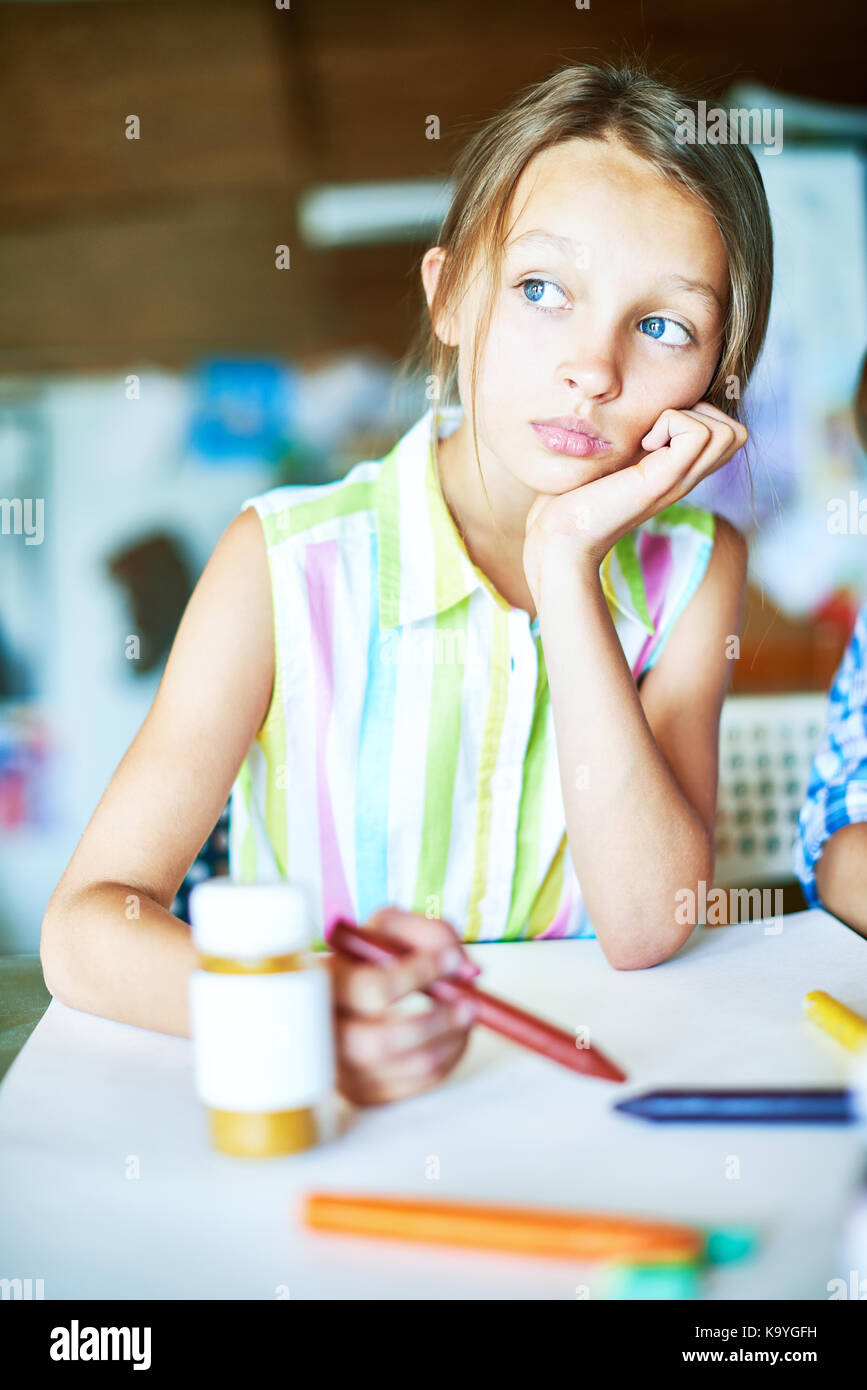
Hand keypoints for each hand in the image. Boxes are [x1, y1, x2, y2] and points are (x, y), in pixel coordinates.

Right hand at [328, 907, 480, 1106]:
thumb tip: (464, 970)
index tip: (452, 960)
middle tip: (471, 1003)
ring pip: (403, 1067)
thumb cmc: (374, 958)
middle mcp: (322, 1029)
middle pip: (379, 1042)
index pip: (370, 988)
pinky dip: (445, 1063)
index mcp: (323, 982)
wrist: (351, 992)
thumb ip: (432, 934)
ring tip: (467, 1017)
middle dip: (437, 1022)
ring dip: (449, 1042)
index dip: (417, 974)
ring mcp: (339, 1067)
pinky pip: (412, 1087)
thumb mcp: (393, 930)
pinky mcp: (360, 1091)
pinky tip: (451, 1038)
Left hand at [523, 401, 747, 603]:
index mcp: (679, 473)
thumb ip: (636, 440)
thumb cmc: (575, 500)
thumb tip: (640, 406)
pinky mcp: (662, 482)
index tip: (657, 429)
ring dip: (689, 417)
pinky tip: (642, 446)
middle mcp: (687, 479)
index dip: (700, 416)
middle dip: (702, 413)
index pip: (728, 435)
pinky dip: (672, 422)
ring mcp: (679, 482)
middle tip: (658, 431)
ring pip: (730, 432)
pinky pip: (698, 433)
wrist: (561, 538)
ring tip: (651, 438)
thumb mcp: (615, 460)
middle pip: (737, 433)